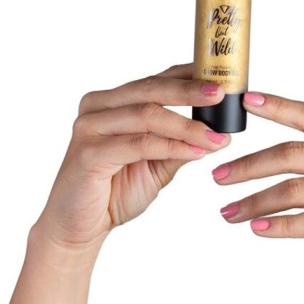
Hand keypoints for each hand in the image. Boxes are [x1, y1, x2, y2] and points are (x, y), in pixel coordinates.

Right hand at [31, 63, 229, 251]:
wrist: (81, 227)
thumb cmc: (115, 191)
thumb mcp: (158, 164)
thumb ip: (180, 143)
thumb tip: (218, 131)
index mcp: (114, 102)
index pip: (156, 80)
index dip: (190, 77)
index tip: (222, 80)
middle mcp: (98, 106)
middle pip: (151, 89)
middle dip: (190, 91)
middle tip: (221, 96)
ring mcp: (89, 127)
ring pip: (146, 115)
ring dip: (187, 126)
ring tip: (215, 137)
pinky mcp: (88, 152)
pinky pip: (139, 144)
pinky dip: (171, 147)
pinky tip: (195, 152)